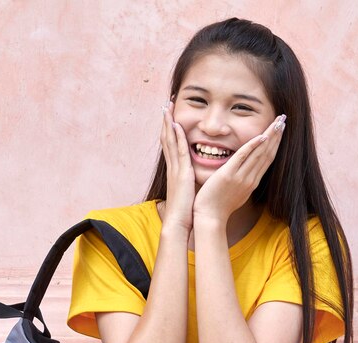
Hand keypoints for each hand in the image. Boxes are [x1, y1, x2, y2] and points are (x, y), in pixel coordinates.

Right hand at [160, 101, 195, 230]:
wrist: (179, 222)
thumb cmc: (184, 210)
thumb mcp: (186, 191)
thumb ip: (188, 182)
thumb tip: (191, 178)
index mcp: (175, 170)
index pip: (171, 145)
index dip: (169, 130)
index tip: (170, 116)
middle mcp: (173, 167)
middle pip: (167, 138)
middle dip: (166, 120)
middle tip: (166, 104)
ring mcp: (176, 169)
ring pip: (170, 141)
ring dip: (169, 123)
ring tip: (168, 107)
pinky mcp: (182, 173)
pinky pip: (179, 151)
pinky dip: (177, 138)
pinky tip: (177, 126)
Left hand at [193, 115, 285, 222]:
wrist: (209, 218)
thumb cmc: (218, 206)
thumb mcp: (235, 192)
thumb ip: (240, 180)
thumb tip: (243, 172)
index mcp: (252, 182)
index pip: (267, 159)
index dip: (275, 143)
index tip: (280, 130)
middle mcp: (250, 179)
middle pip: (268, 153)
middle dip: (277, 135)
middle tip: (284, 119)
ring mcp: (241, 177)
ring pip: (259, 153)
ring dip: (270, 136)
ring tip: (278, 122)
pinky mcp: (229, 175)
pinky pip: (242, 157)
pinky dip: (252, 146)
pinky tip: (261, 136)